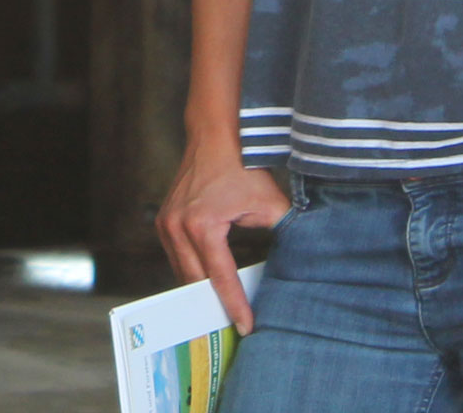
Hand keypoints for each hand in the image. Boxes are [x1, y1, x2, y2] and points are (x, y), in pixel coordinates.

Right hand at [156, 140, 291, 332]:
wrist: (214, 136)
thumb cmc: (242, 167)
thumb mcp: (269, 204)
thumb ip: (284, 233)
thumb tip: (299, 262)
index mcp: (202, 225)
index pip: (221, 277)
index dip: (235, 305)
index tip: (246, 326)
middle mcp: (177, 227)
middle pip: (197, 281)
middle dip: (215, 304)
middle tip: (234, 325)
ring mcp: (166, 224)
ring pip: (183, 272)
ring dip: (201, 290)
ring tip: (221, 309)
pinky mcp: (163, 220)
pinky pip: (177, 257)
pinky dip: (193, 271)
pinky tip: (208, 283)